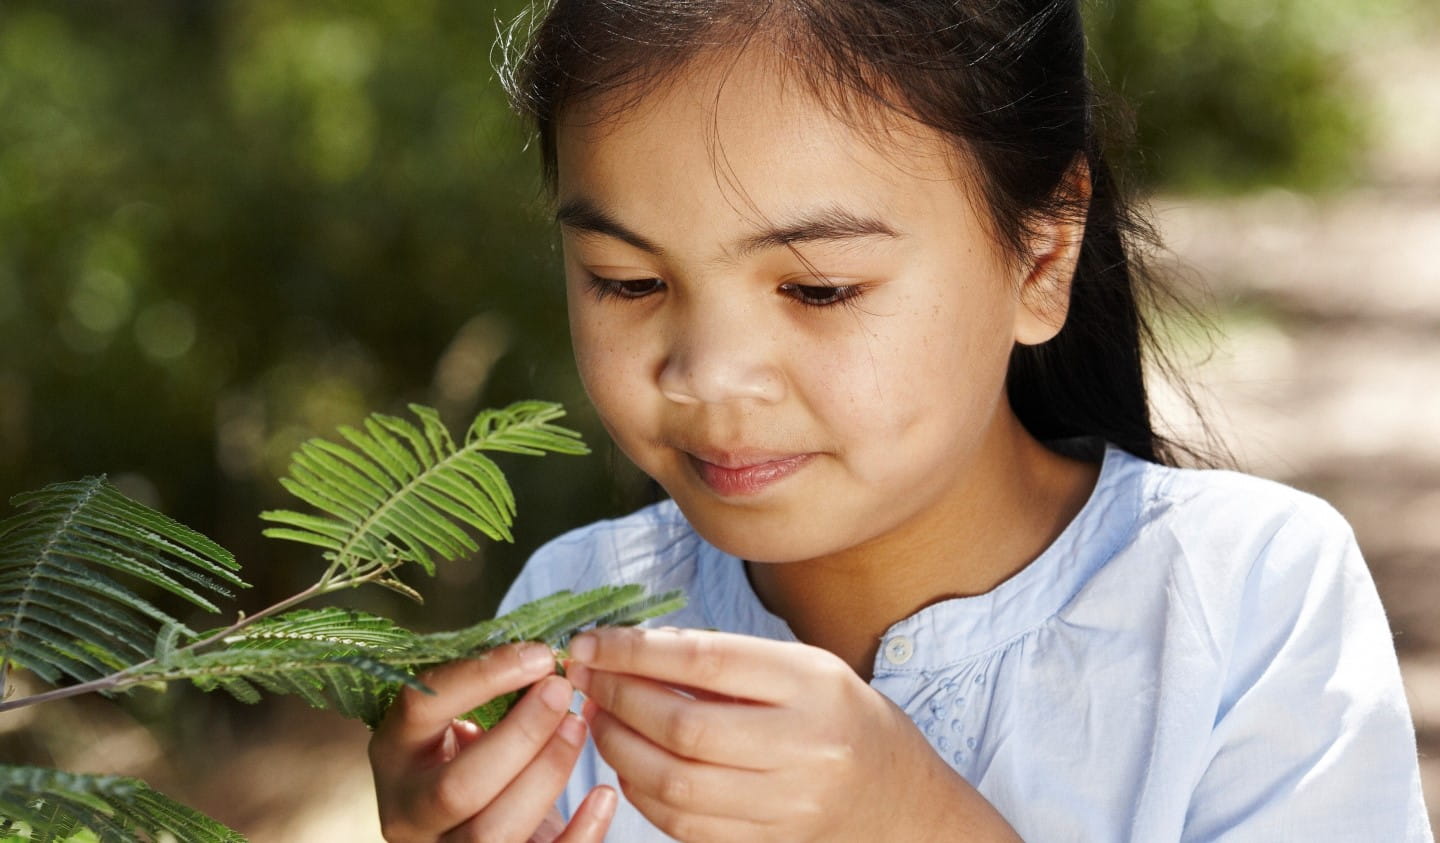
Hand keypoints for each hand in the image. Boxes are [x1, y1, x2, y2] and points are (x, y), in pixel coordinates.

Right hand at [368, 641, 616, 841]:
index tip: (538, 655)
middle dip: (521, 736)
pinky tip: (605, 796)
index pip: (422, 708)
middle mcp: (408, 811)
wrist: (463, 814)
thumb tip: (550, 660)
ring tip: (580, 728)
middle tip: (563, 692)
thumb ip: (494, 693)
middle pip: (459, 788)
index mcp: (395, 751)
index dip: (481, 677)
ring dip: (546, 774)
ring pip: (493, 832)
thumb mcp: (461, 716)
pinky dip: (580, 834)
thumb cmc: (471, 748)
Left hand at [565, 627, 1020, 842]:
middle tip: (587, 679)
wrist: (898, 799)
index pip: (706, 662)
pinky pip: (683, 825)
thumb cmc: (838, 716)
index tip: (591, 641)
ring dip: (619, 749)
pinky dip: (642, 793)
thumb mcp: (802, 667)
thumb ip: (726, 659)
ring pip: (674, 783)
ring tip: (601, 719)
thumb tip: (632, 649)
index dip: (635, 651)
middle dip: (619, 699)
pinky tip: (629, 764)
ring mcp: (787, 805)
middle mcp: (805, 748)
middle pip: (684, 727)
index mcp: (813, 686)